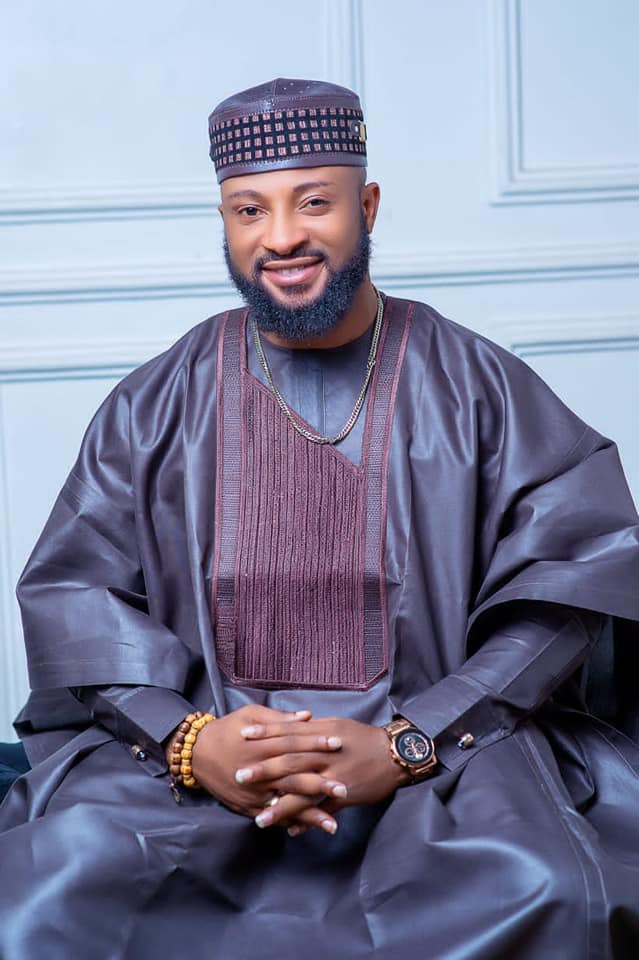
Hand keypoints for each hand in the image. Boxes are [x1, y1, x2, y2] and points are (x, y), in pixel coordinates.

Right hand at [173, 705, 346, 831]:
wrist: (196, 754)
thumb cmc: (227, 729)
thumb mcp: (251, 715)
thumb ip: (280, 719)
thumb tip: (308, 716)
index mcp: (262, 745)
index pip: (295, 743)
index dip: (317, 743)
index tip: (338, 743)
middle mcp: (260, 771)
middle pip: (294, 778)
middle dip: (321, 784)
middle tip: (346, 788)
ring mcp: (254, 793)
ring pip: (286, 804)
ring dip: (310, 814)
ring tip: (333, 823)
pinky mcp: (249, 807)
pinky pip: (273, 817)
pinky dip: (290, 824)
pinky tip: (309, 831)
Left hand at [238, 717, 407, 833]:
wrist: (396, 754)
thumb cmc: (364, 739)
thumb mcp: (339, 726)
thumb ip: (314, 728)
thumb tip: (292, 724)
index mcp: (324, 732)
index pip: (290, 731)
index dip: (266, 733)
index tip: (243, 734)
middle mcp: (327, 752)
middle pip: (291, 760)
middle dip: (264, 769)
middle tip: (239, 776)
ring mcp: (337, 774)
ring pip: (304, 791)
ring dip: (281, 806)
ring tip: (260, 818)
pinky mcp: (347, 794)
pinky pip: (324, 809)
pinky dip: (308, 820)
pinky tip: (291, 831)